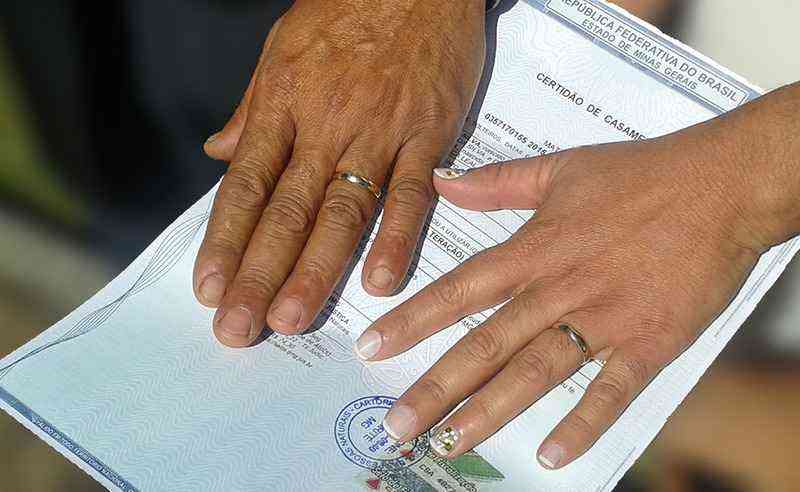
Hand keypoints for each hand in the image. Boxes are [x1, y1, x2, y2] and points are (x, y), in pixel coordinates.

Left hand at [194, 0, 485, 345]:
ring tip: (292, 318)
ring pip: (343, 211)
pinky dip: (396, 238)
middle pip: (288, 211)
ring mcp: (379, 132)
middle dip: (259, 274)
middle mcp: (326, 125)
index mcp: (285, 104)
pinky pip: (410, 193)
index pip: (247, 185)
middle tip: (239, 328)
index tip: (210, 287)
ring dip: (316, 269)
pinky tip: (379, 282)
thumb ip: (252, 108)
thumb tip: (220, 151)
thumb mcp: (282, 47)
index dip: (225, 240)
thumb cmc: (349, 8)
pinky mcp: (427, 135)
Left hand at [355, 76, 799, 468]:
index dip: (412, 320)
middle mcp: (559, 288)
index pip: (460, 289)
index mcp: (535, 249)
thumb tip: (441, 180)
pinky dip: (582, 423)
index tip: (370, 348)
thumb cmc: (642, 174)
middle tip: (395, 424)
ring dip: (490, 411)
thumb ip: (497, 181)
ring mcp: (604, 318)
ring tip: (449, 442)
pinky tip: (551, 456)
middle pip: (486, 344)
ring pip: (535, 372)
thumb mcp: (561, 167)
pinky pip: (611, 390)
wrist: (723, 185)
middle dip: (437, 387)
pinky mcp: (649, 341)